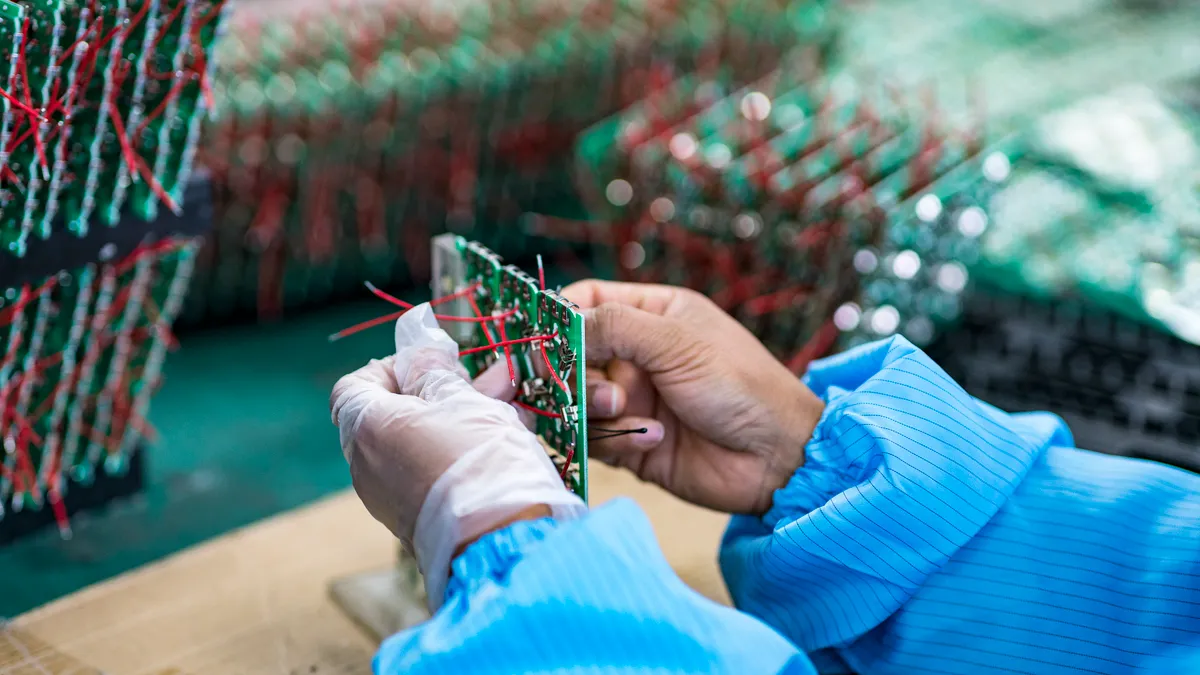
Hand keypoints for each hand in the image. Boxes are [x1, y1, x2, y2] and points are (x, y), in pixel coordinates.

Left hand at [330, 304, 584, 608]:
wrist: (503, 544)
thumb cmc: (480, 463)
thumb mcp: (463, 401)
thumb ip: (435, 371)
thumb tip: (418, 351)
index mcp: (367, 428)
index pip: (356, 385)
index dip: (393, 366)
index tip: (435, 364)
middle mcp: (367, 466)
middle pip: (392, 414)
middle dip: (442, 391)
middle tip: (488, 380)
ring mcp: (390, 499)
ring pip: (419, 444)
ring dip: (460, 420)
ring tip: (511, 408)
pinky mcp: (418, 521)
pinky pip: (431, 474)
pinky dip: (460, 454)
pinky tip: (506, 442)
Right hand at [562, 280, 824, 514]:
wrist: (777, 458)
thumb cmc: (740, 385)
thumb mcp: (677, 342)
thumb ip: (613, 326)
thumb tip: (556, 324)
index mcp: (653, 313)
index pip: (585, 302)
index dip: (558, 318)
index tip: (542, 339)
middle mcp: (637, 354)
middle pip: (570, 355)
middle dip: (571, 373)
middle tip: (592, 389)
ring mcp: (632, 399)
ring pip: (575, 400)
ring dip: (593, 409)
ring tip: (626, 414)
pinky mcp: (630, 443)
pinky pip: (593, 440)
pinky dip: (612, 441)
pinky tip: (649, 440)